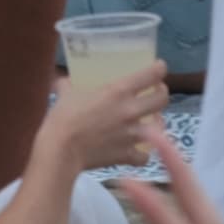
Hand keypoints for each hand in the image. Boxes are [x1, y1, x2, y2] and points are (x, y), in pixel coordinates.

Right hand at [40, 49, 173, 174]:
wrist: (61, 150)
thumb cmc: (63, 118)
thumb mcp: (65, 94)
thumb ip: (68, 85)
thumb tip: (65, 81)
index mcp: (118, 91)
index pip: (151, 74)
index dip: (159, 69)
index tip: (159, 67)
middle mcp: (130, 111)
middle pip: (162, 99)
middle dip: (161, 94)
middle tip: (155, 93)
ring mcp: (132, 135)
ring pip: (160, 127)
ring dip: (156, 123)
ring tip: (150, 122)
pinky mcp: (127, 155)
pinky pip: (145, 156)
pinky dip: (142, 154)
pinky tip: (137, 151)